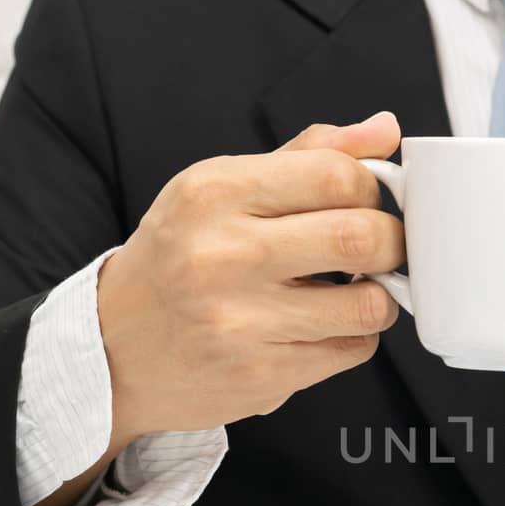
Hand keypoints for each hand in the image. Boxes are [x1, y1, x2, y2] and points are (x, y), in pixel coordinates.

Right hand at [96, 111, 406, 446]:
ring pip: (369, 304)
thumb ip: (307, 156)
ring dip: (379, 297)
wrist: (114, 349)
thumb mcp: (222, 189)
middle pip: (362, 237)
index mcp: (214, 192)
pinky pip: (352, 350)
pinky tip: (323, 326)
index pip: (336, 175)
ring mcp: (239, 321)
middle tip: (379, 249)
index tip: (367, 203)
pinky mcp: (259, 374)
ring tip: (354, 291)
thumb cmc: (180, 258)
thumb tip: (385, 131)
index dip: (372, 188)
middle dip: (391, 243)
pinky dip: (354, 336)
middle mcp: (222, 254)